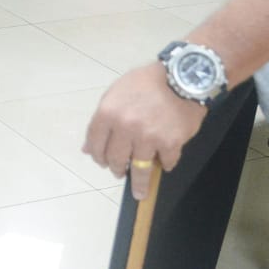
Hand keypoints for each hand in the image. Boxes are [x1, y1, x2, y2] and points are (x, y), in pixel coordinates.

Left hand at [82, 64, 206, 200]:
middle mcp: (125, 127)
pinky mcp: (170, 143)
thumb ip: (101, 121)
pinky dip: (165, 164)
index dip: (98, 156)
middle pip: (115, 159)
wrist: (181, 76)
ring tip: (139, 191)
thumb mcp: (115, 94)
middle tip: (119, 172)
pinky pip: (165, 162)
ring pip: (139, 169)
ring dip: (139, 182)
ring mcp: (148, 137)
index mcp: (108, 113)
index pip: (95, 144)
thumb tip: (88, 149)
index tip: (102, 162)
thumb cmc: (145, 83)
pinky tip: (164, 163)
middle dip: (116, 169)